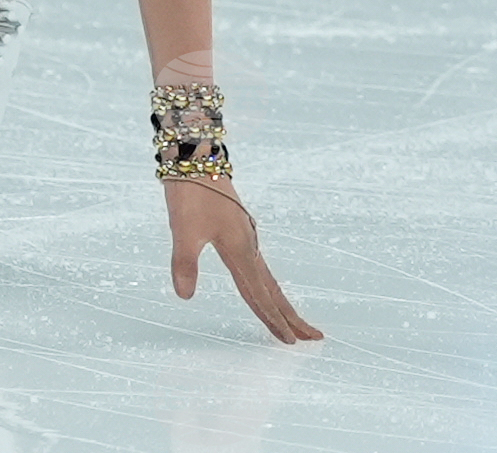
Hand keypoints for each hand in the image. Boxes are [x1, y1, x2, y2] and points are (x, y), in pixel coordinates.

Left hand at [163, 176, 323, 342]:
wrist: (195, 154)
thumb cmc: (190, 192)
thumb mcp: (183, 229)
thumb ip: (185, 264)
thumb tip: (185, 297)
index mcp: (239, 249)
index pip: (259, 294)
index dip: (272, 319)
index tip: (290, 342)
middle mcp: (248, 245)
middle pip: (273, 288)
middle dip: (291, 315)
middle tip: (313, 337)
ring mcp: (245, 235)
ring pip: (267, 277)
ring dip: (280, 301)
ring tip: (294, 320)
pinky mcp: (238, 227)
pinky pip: (258, 265)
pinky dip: (266, 284)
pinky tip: (262, 283)